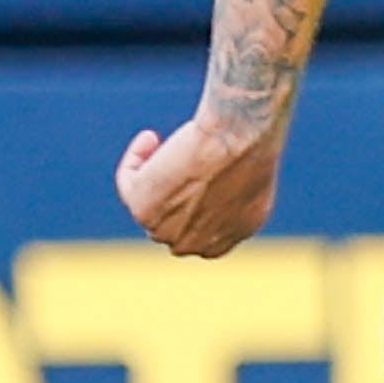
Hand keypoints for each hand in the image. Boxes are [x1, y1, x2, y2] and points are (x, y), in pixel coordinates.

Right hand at [118, 107, 282, 257]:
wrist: (237, 141)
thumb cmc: (252, 148)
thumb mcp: (254, 178)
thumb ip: (232, 194)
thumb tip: (210, 190)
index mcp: (225, 240)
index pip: (202, 232)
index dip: (195, 203)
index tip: (194, 172)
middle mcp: (195, 245)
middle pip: (172, 222)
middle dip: (172, 192)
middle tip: (178, 158)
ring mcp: (166, 232)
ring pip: (148, 203)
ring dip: (154, 175)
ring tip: (170, 145)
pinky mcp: (142, 209)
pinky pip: (128, 181)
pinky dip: (135, 158)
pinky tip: (151, 137)